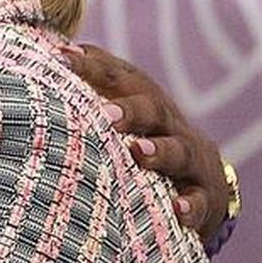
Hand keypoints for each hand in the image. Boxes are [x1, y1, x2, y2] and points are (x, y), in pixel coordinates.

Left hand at [62, 42, 227, 241]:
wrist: (209, 183)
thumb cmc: (149, 137)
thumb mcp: (126, 109)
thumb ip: (94, 85)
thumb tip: (53, 52)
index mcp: (145, 100)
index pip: (119, 77)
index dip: (92, 66)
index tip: (61, 58)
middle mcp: (169, 125)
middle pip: (153, 109)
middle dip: (130, 110)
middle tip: (105, 115)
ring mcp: (190, 161)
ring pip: (180, 151)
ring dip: (160, 150)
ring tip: (140, 152)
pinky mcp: (205, 197)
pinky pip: (200, 200)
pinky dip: (190, 205)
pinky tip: (178, 210)